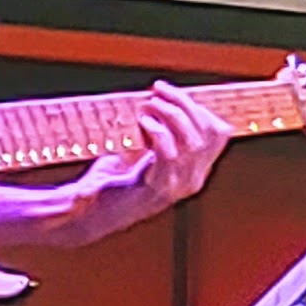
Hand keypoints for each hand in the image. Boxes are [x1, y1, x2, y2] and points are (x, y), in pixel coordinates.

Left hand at [52, 82, 230, 243]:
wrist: (88, 215)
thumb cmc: (109, 184)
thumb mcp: (139, 153)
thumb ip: (155, 135)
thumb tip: (162, 101)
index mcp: (193, 172)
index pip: (217, 134)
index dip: (197, 108)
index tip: (170, 93)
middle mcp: (192, 180)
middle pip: (208, 134)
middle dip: (185, 104)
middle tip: (160, 90)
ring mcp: (177, 186)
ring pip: (193, 142)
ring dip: (172, 115)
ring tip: (151, 104)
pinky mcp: (157, 189)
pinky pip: (169, 154)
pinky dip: (159, 132)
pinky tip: (144, 122)